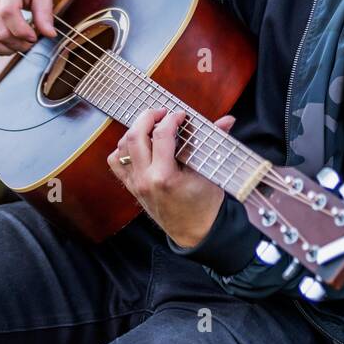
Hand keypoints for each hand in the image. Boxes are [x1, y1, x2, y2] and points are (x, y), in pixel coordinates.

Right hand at [0, 0, 55, 54]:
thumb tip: (50, 35)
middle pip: (0, 32)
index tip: (34, 36)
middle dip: (19, 43)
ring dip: (7, 49)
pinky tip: (8, 43)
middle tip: (30, 42)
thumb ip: (45, 13)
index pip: (8, 13)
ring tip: (20, 44)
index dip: (23, 31)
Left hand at [107, 107, 234, 247]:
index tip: (181, 115)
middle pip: (135, 136)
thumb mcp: (210, 171)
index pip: (161, 135)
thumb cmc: (205, 203)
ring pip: (122, 147)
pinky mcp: (132, 188)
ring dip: (135, 131)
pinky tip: (139, 146)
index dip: (171, 118)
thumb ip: (215, 140)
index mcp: (165, 176)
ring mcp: (136, 184)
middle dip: (148, 117)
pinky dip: (123, 150)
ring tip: (150, 126)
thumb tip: (227, 120)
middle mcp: (145, 179)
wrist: (196, 231)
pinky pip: (116, 163)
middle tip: (162, 113)